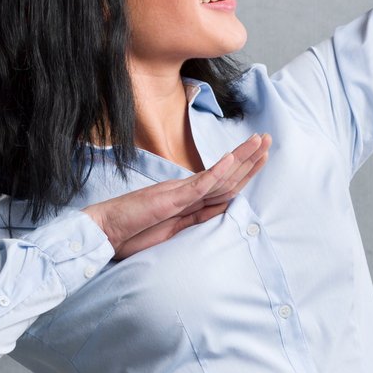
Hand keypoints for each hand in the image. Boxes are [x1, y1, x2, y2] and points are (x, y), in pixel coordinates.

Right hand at [84, 133, 271, 259]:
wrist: (104, 231)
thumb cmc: (130, 232)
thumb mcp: (170, 230)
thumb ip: (192, 219)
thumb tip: (216, 213)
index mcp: (186, 198)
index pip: (223, 185)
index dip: (243, 171)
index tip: (261, 157)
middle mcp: (185, 190)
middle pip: (225, 175)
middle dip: (249, 158)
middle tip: (268, 139)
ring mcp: (178, 192)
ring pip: (217, 174)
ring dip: (240, 157)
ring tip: (259, 142)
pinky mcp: (170, 198)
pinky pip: (198, 185)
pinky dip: (216, 172)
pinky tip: (231, 159)